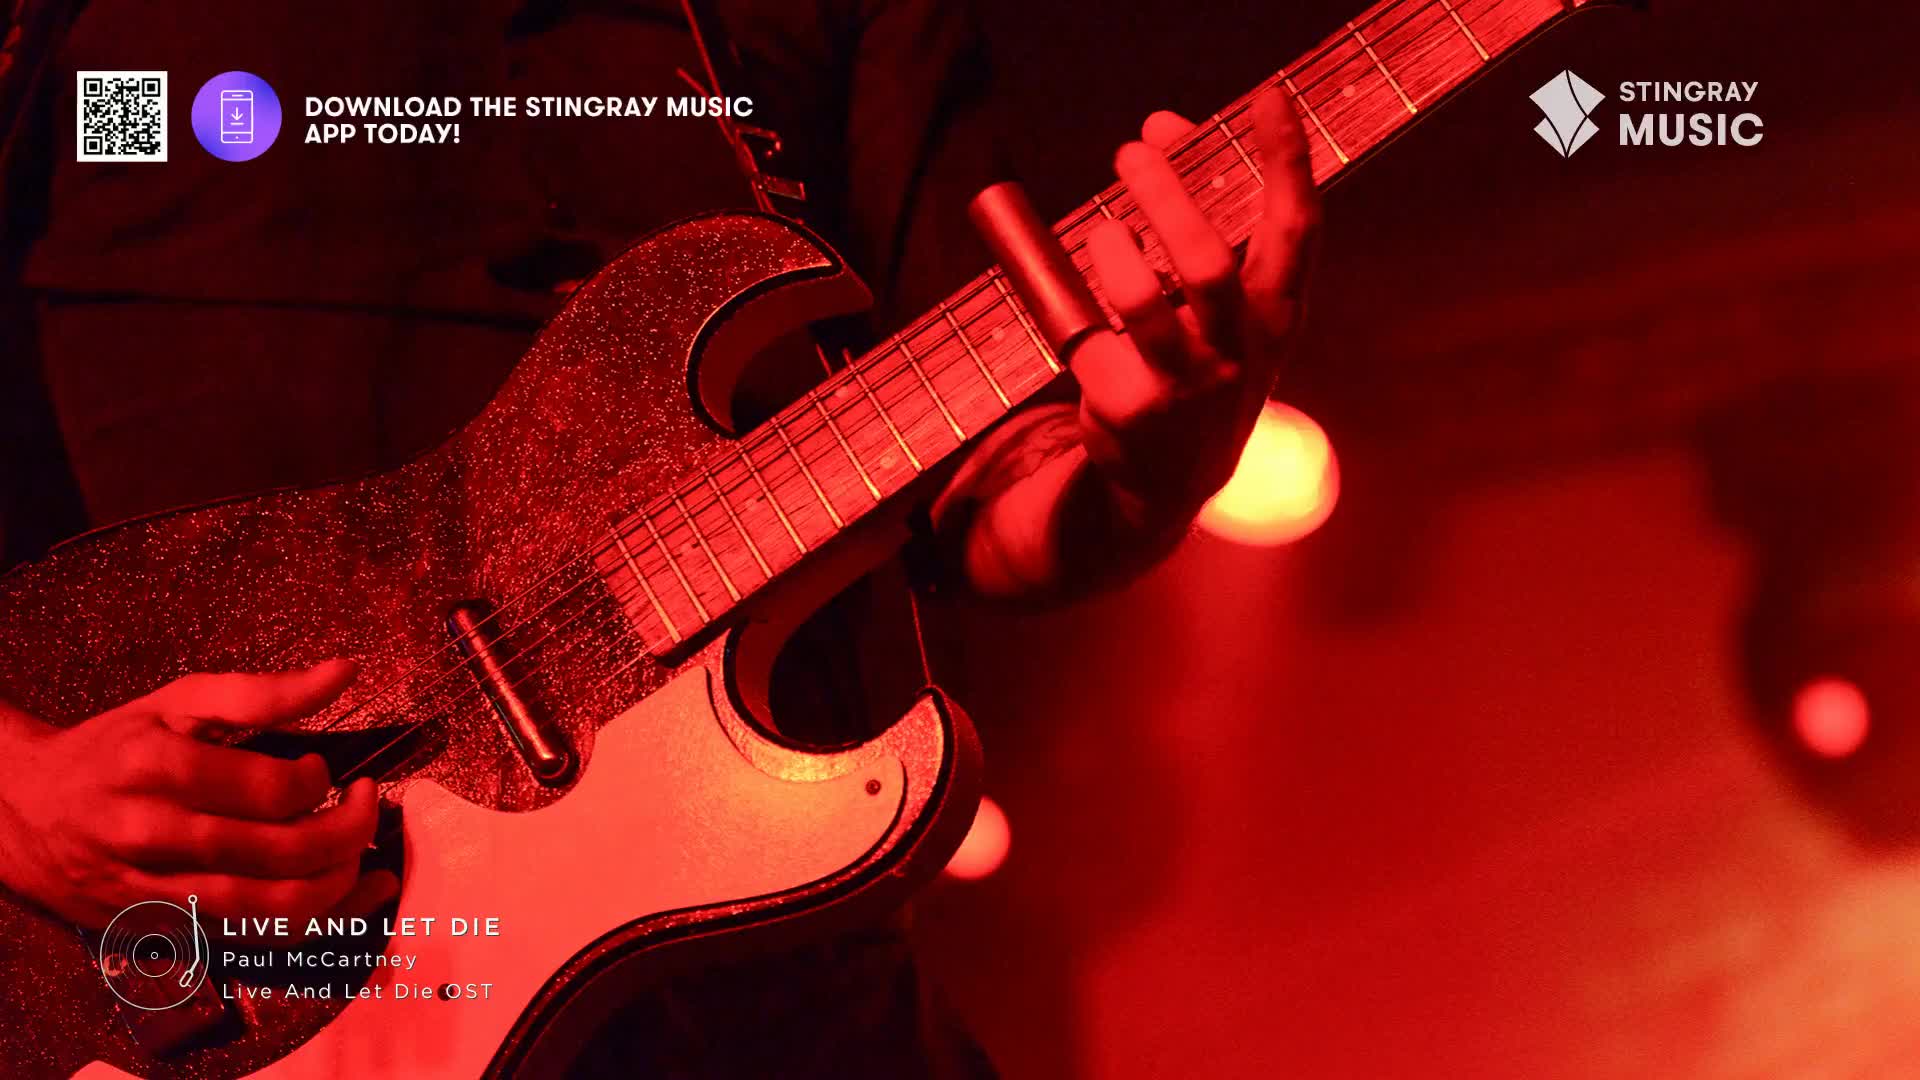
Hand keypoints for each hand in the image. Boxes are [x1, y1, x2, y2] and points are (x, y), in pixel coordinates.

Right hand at [0, 660, 395, 927]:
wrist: (23, 811)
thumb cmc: (114, 747)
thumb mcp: (179, 701)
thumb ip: (265, 691)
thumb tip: (345, 671)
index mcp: (156, 769)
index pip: (268, 790)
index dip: (317, 782)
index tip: (324, 770)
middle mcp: (152, 836)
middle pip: (279, 854)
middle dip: (347, 832)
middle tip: (364, 806)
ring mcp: (156, 891)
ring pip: (271, 909)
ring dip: (339, 885)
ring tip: (361, 854)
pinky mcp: (163, 928)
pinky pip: (252, 938)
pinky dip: (313, 922)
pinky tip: (349, 898)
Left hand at [1076, 88, 1316, 521]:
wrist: (1169, 481)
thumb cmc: (1199, 366)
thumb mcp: (1220, 305)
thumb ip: (1200, 216)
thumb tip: (1160, 128)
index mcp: (1276, 315)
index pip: (1296, 228)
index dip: (1285, 161)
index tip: (1268, 98)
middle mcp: (1240, 352)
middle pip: (1207, 262)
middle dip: (1167, 197)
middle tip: (1131, 152)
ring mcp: (1187, 388)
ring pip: (1141, 303)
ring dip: (1114, 253)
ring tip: (1105, 233)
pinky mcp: (1131, 409)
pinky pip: (1092, 339)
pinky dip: (1083, 316)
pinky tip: (1090, 327)